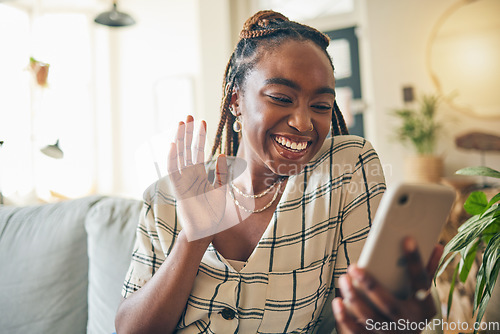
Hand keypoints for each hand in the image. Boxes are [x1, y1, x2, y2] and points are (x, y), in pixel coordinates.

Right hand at [165, 115, 228, 240]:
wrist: (205, 231)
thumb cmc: (214, 214)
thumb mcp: (222, 190)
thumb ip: (222, 173)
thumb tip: (223, 155)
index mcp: (199, 175)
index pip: (198, 151)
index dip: (199, 137)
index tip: (202, 122)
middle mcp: (189, 175)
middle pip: (187, 149)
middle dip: (187, 133)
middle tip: (188, 115)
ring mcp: (183, 181)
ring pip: (179, 155)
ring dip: (179, 140)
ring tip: (181, 123)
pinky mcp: (179, 189)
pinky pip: (173, 171)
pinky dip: (172, 158)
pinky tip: (173, 145)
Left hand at [333, 237, 443, 332]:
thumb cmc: (410, 310)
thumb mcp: (422, 295)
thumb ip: (425, 271)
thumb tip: (436, 245)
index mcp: (422, 307)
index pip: (421, 282)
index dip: (416, 261)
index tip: (408, 239)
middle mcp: (407, 322)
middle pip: (389, 305)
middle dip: (371, 285)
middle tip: (353, 267)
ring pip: (370, 319)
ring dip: (354, 299)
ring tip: (343, 279)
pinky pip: (356, 332)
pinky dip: (344, 318)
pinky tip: (337, 301)